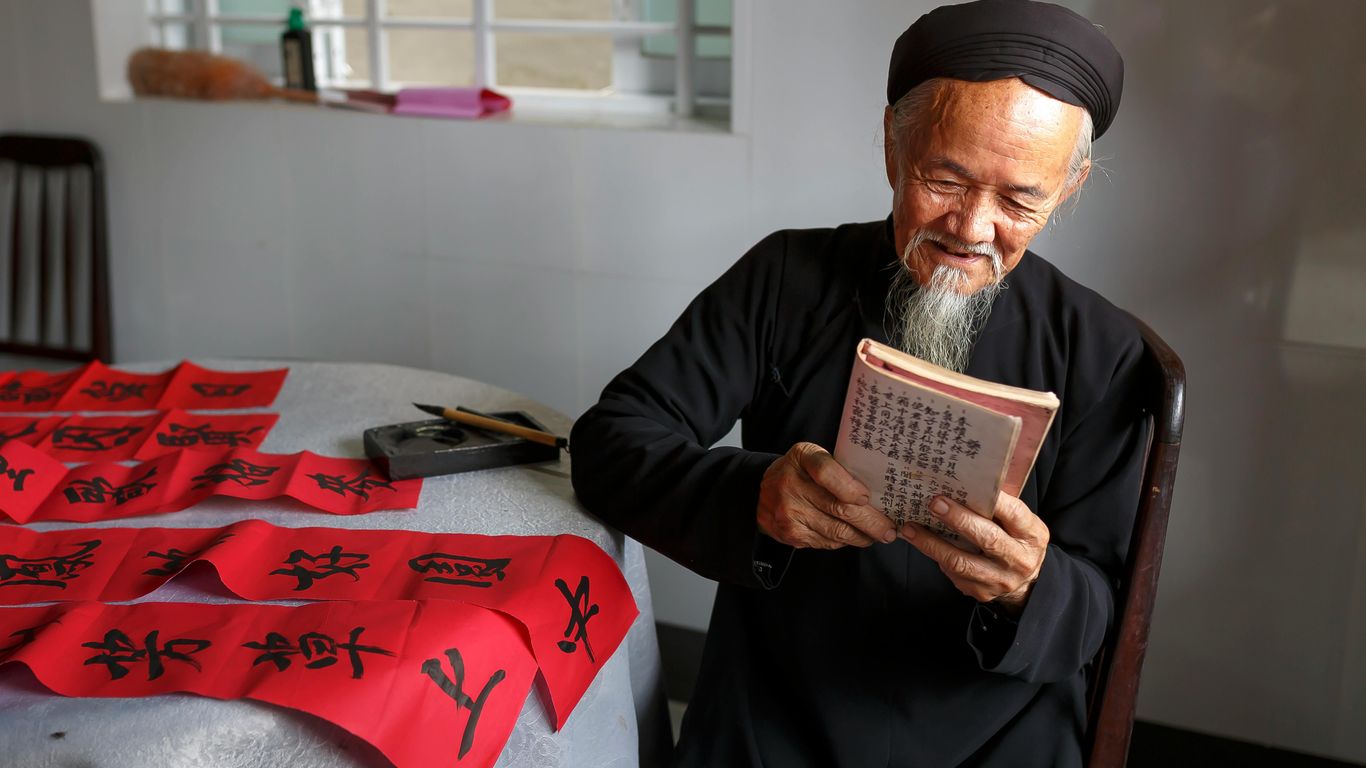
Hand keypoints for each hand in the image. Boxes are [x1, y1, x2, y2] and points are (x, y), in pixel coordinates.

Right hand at [757, 442, 896, 548]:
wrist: (762, 492)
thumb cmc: (800, 471)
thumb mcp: (813, 456)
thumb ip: (838, 468)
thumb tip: (877, 494)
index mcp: (802, 458)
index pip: (826, 473)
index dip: (850, 488)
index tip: (867, 498)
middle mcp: (791, 484)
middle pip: (839, 508)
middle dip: (871, 522)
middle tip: (890, 529)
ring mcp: (789, 512)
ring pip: (836, 531)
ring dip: (862, 536)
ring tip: (878, 535)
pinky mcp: (791, 533)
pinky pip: (826, 542)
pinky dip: (844, 541)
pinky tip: (855, 537)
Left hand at [899, 493, 1048, 615]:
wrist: (1026, 583)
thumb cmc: (1016, 542)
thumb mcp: (1020, 524)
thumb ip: (1000, 507)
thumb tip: (967, 482)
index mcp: (1031, 535)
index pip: (1013, 513)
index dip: (992, 500)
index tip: (966, 486)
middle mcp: (1019, 559)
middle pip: (987, 538)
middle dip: (958, 519)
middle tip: (934, 504)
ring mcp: (1000, 579)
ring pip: (961, 562)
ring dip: (932, 544)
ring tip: (911, 528)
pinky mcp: (982, 592)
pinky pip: (954, 574)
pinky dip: (935, 556)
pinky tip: (921, 543)